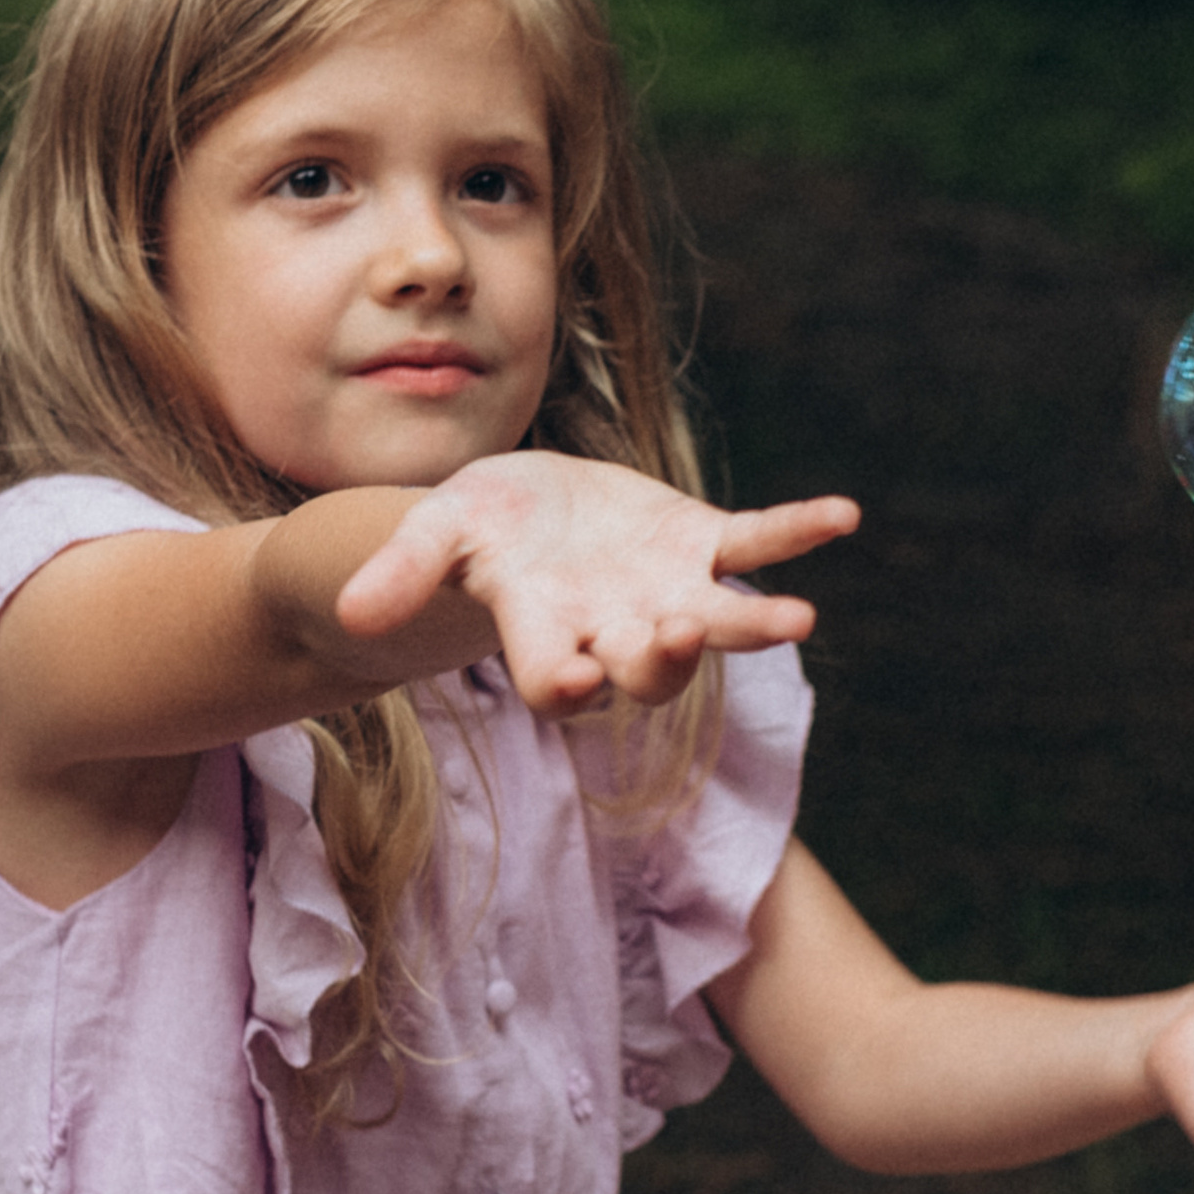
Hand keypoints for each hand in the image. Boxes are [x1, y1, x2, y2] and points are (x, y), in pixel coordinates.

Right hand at [333, 451, 858, 714]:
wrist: (533, 509)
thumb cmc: (478, 529)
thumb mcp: (435, 532)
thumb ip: (401, 571)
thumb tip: (349, 612)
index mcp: (546, 638)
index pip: (556, 682)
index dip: (564, 684)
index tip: (574, 681)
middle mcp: (615, 632)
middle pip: (645, 669)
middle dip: (663, 660)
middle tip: (674, 641)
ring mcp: (668, 595)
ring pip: (716, 623)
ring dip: (753, 623)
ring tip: (798, 619)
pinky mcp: (703, 549)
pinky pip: (757, 544)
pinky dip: (797, 531)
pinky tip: (843, 515)